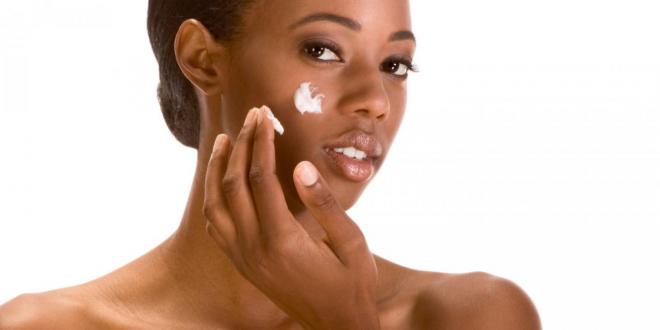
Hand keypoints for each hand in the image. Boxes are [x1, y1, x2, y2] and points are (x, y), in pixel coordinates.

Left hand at [203, 106, 379, 328]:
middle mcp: (255, 248)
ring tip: (222, 140)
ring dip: (216, 170)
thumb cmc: (352, 284)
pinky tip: (220, 182)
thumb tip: (300, 166)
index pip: (262, 177)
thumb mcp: (351, 243)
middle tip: (250, 116)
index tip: (264, 116)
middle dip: (240, 145)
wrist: (337, 326)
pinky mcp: (243, 265)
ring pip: (215, 205)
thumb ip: (324, 204)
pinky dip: (213, 199)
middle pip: (234, 185)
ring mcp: (244, 259)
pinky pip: (217, 227)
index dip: (261, 142)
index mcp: (283, 239)